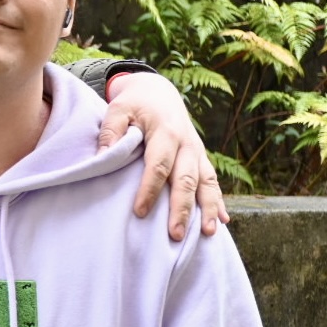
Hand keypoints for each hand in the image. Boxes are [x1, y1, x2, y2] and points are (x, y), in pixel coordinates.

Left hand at [98, 71, 227, 241]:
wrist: (158, 92)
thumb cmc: (134, 104)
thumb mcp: (118, 108)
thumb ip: (111, 130)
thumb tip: (102, 155)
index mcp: (166, 133)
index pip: (158, 166)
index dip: (150, 189)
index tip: (139, 212)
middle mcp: (187, 144)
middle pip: (186, 180)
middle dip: (182, 208)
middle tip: (176, 235)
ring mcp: (197, 152)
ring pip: (207, 182)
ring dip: (209, 208)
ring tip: (209, 233)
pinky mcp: (200, 158)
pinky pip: (212, 181)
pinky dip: (219, 201)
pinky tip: (223, 221)